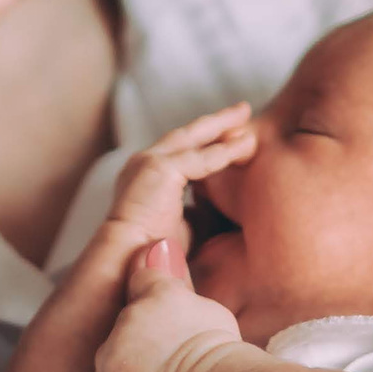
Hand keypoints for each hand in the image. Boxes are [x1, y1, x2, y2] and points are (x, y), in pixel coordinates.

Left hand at [95, 240, 243, 371]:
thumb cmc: (220, 349)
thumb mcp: (209, 308)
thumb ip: (180, 283)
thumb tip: (162, 247)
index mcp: (158, 289)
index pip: (140, 280)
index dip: (150, 303)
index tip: (163, 324)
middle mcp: (132, 310)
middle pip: (127, 321)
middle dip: (140, 338)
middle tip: (167, 358)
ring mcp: (117, 341)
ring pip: (114, 352)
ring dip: (129, 364)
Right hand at [100, 103, 254, 254]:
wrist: (127, 261)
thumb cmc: (153, 252)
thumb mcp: (182, 225)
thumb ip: (199, 210)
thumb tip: (221, 205)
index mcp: (146, 176)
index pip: (181, 151)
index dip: (207, 142)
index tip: (231, 134)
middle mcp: (144, 163)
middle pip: (187, 135)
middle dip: (216, 122)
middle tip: (241, 110)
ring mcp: (149, 162)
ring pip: (194, 137)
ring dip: (223, 126)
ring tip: (245, 115)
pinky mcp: (159, 167)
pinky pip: (201, 157)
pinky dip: (226, 151)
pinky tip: (245, 145)